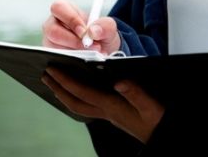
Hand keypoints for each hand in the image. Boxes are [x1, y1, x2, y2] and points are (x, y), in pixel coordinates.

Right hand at [42, 0, 120, 54]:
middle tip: (88, 45)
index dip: (71, 19)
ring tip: (90, 53)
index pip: (59, 8)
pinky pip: (55, 60)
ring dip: (73, 51)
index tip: (84, 31)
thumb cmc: (101, 33)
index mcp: (66, 10)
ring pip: (53, 47)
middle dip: (71, 40)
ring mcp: (50, 41)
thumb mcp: (109, 27)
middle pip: (52, 30)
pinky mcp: (52, 55)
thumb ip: (105, 25)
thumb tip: (93, 31)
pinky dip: (70, 60)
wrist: (103, 49)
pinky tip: (83, 58)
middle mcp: (54, 24)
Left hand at [42, 68, 164, 143]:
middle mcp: (106, 112)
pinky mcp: (114, 115)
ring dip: (65, 95)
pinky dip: (78, 99)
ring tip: (55, 84)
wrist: (162, 136)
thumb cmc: (157, 120)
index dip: (66, 81)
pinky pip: (89, 107)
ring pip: (79, 106)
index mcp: (112, 106)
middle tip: (45, 75)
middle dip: (58, 88)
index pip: (82, 93)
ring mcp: (109, 115)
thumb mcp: (150, 105)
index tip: (53, 70)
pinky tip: (79, 94)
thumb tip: (118, 81)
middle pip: (75, 102)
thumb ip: (135, 93)